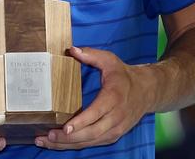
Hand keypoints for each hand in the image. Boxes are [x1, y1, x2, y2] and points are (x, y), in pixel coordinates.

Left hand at [36, 46, 153, 149]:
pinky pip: (93, 143)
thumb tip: (72, 50)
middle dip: (68, 137)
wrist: (147, 91)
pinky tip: (59, 144)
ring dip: (68, 144)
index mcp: (114, 97)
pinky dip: (75, 145)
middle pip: (91, 132)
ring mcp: (115, 129)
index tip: (65, 127)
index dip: (81, 122)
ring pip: (90, 141)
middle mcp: (116, 117)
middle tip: (48, 136)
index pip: (96, 113)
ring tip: (47, 142)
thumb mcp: (110, 61)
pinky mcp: (113, 136)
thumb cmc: (125, 76)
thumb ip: (91, 55)